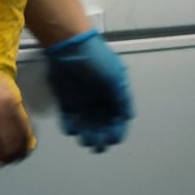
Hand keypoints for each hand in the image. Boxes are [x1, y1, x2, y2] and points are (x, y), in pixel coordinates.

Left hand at [41, 28, 133, 152]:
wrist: (70, 47)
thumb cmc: (97, 62)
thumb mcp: (115, 78)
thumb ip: (121, 99)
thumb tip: (128, 117)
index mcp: (113, 93)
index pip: (117, 117)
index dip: (117, 130)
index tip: (113, 140)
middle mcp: (99, 99)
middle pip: (102, 123)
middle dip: (101, 136)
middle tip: (98, 146)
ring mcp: (82, 100)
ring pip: (86, 123)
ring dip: (87, 134)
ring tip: (86, 140)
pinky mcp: (66, 100)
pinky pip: (69, 117)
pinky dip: (71, 126)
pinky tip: (73, 130)